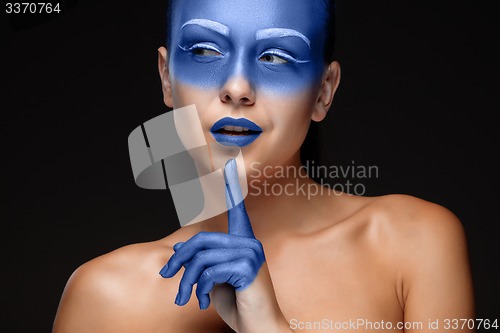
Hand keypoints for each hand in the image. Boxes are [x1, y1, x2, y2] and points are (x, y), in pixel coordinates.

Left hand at [160, 159, 292, 331]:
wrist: (259, 328)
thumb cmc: (238, 303)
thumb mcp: (215, 279)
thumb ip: (203, 262)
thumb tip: (178, 249)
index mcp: (243, 242)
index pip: (237, 209)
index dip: (231, 187)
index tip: (229, 164)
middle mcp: (249, 243)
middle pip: (201, 240)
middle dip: (179, 259)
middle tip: (166, 275)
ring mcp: (251, 254)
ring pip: (202, 259)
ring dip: (187, 282)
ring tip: (185, 298)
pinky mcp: (249, 269)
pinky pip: (211, 272)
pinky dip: (201, 289)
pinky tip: (205, 301)